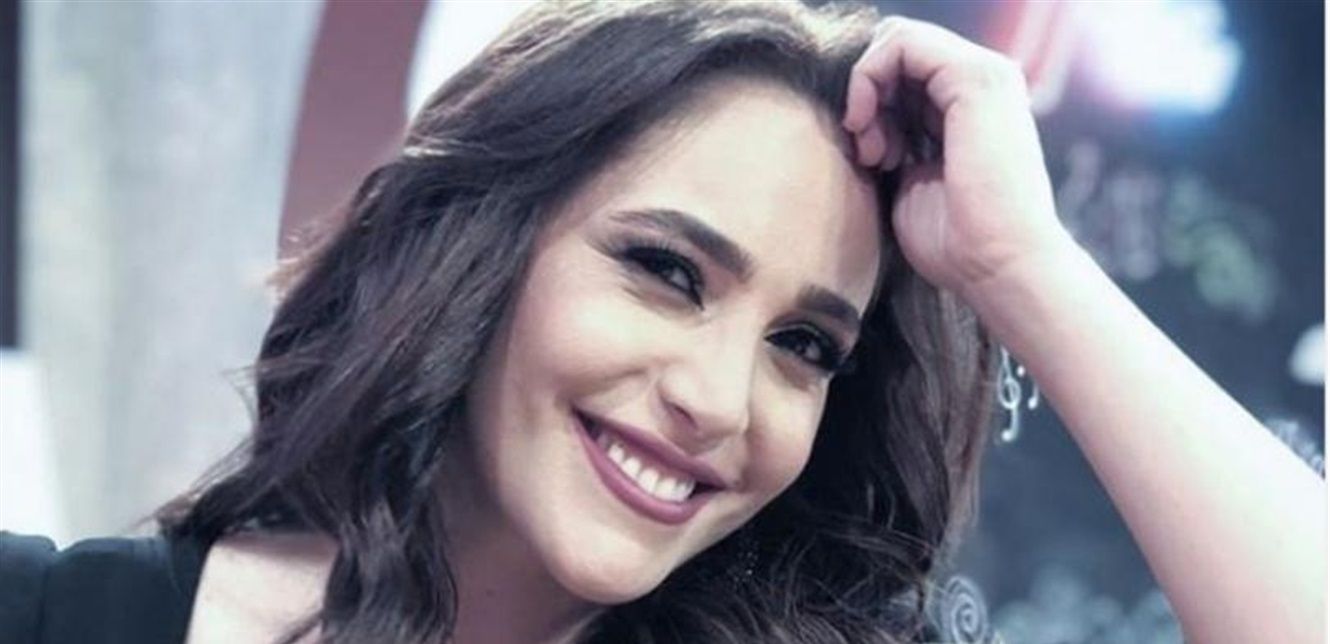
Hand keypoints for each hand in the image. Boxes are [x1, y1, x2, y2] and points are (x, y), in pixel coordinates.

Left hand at [843, 17, 1074, 302]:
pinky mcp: (974, 77)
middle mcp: (982, 82)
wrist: (998, 267)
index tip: (869, 155)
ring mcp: (984, 74)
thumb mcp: (912, 178)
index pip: (904, 69)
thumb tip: (864, 118)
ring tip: (874, 150)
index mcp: (972, 105)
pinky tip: (869, 129)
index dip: (872, 101)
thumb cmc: (957, 242)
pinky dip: (868, 79)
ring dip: (866, 91)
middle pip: (897, 51)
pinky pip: (901, 42)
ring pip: (896, 39)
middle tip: (868, 151)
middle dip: (867, 94)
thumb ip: (897, 138)